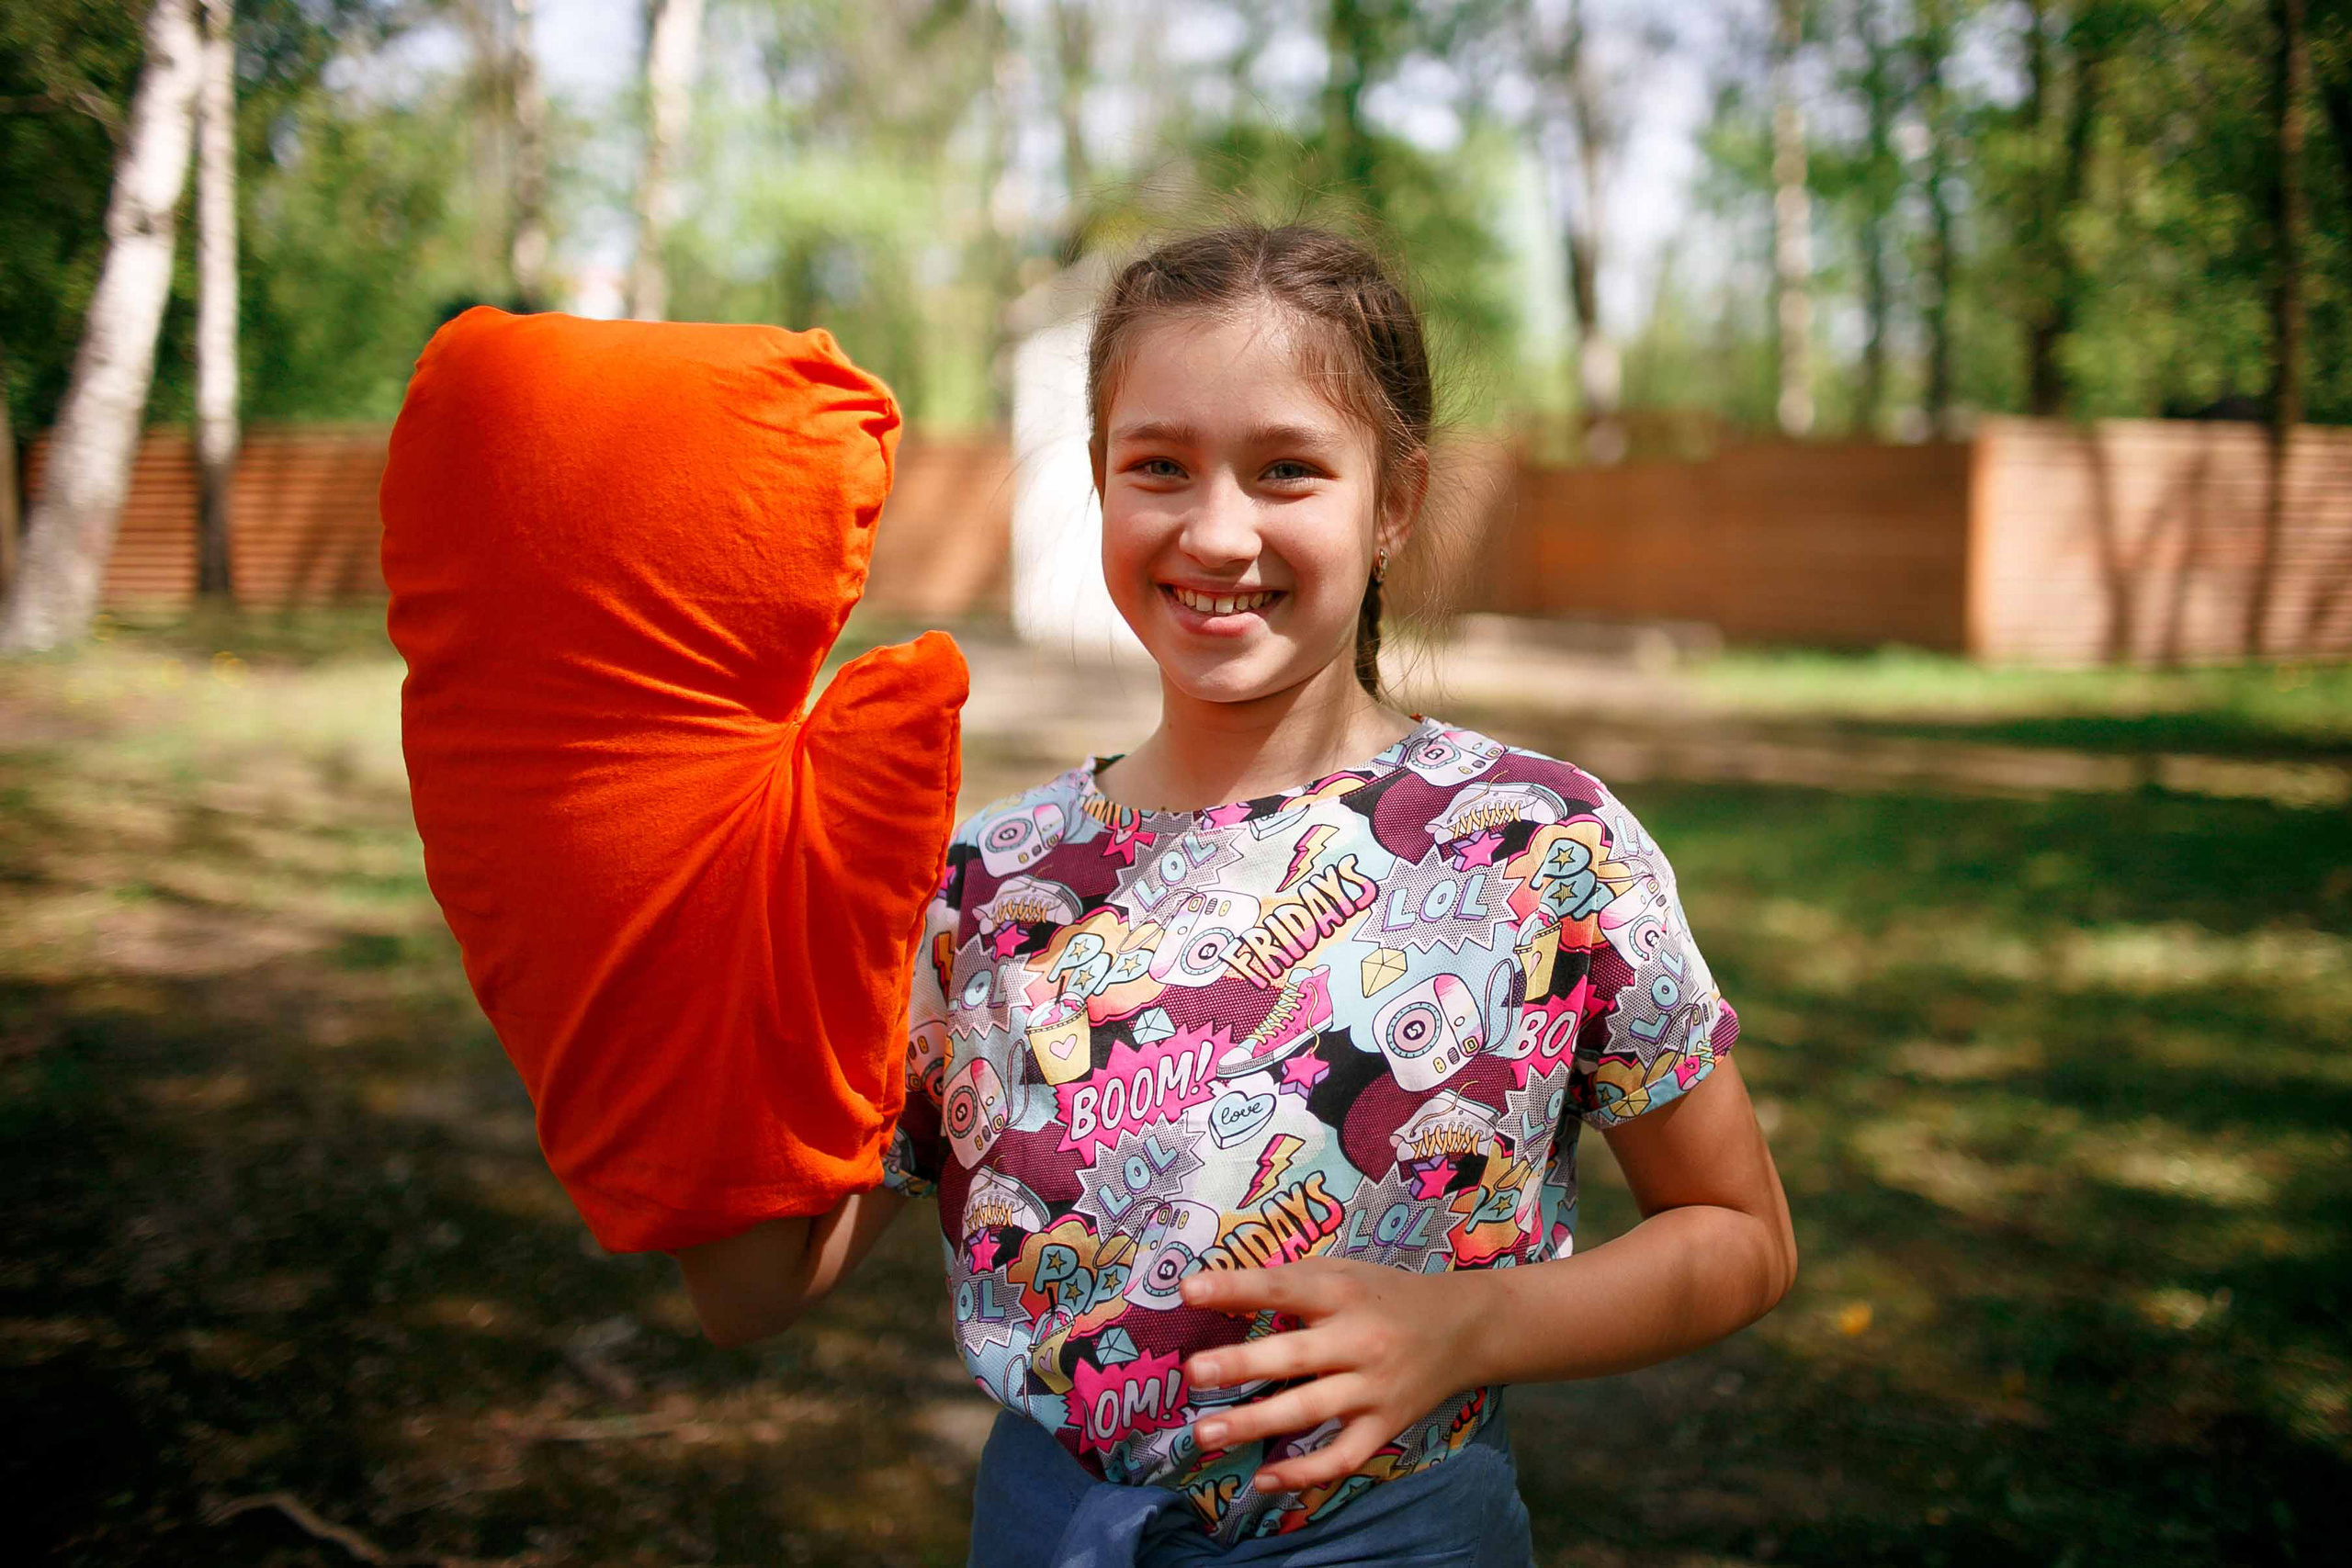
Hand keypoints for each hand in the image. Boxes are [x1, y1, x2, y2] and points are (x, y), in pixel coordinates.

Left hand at [1177, 1257, 1487, 1493]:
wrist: (1463, 1329)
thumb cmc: (1385, 1296)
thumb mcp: (1341, 1273)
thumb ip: (1286, 1281)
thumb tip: (1215, 1290)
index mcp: (1342, 1293)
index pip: (1284, 1288)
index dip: (1237, 1288)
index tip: (1189, 1292)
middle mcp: (1358, 1341)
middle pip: (1294, 1355)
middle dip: (1241, 1365)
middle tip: (1193, 1373)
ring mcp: (1373, 1389)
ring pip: (1309, 1411)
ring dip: (1254, 1424)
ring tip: (1204, 1434)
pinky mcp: (1384, 1427)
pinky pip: (1342, 1458)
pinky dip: (1304, 1475)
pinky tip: (1263, 1481)